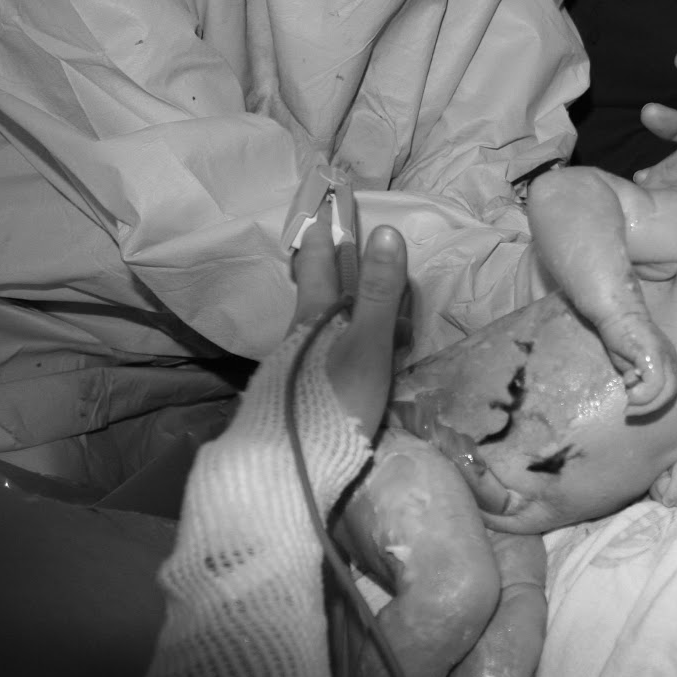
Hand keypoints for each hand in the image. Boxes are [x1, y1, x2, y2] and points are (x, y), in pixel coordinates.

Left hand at [290, 213, 408, 439]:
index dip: (325, 238)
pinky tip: (350, 361)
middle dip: (327, 273)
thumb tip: (386, 230)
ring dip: (339, 314)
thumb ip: (378, 292)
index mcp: (315, 318)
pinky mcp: (298, 395)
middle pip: (315, 296)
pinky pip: (322, 356)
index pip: (320, 266)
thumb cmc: (333, 398)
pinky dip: (339, 346)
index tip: (324, 210)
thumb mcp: (366, 343)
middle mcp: (298, 337)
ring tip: (362, 312)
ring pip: (319, 328)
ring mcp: (294, 367)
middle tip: (334, 251)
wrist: (290, 466)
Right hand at [598, 310, 676, 414]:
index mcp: (668, 362)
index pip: (669, 391)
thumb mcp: (630, 365)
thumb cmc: (621, 337)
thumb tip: (635, 394)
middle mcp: (670, 359)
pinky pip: (655, 382)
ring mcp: (663, 355)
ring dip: (645, 403)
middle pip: (671, 393)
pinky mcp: (652, 353)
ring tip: (628, 404)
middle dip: (650, 408)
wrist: (616, 313)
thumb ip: (636, 379)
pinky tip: (628, 389)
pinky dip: (643, 393)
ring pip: (665, 390)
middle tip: (630, 412)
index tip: (632, 410)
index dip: (652, 405)